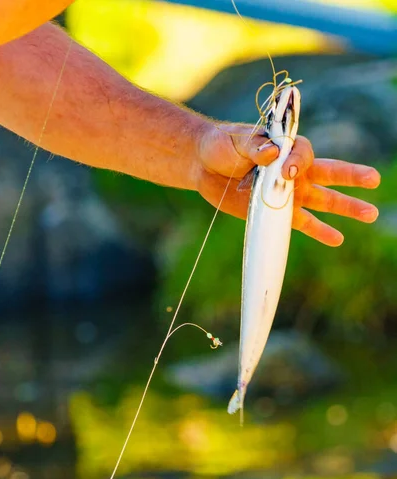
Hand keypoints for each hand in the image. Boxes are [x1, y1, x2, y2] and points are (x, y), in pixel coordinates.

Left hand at [195, 122, 379, 245]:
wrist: (204, 165)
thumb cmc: (221, 145)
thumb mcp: (234, 141)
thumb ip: (254, 146)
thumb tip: (272, 153)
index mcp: (284, 148)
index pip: (303, 154)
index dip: (299, 163)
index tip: (286, 172)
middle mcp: (293, 170)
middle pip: (329, 174)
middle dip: (352, 178)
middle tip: (374, 181)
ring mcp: (287, 192)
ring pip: (323, 200)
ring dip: (346, 208)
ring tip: (371, 215)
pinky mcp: (276, 212)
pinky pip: (303, 223)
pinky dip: (320, 231)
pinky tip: (337, 239)